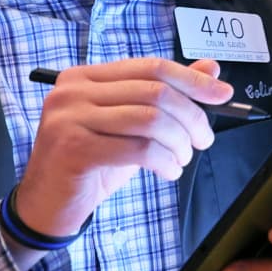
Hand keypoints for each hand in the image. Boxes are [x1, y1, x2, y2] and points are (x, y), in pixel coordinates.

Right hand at [13, 57, 230, 237]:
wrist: (48, 203)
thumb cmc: (92, 162)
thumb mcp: (131, 125)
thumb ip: (165, 96)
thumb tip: (211, 70)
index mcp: (85, 76)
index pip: (150, 67)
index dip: (192, 80)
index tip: (223, 95)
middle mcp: (73, 90)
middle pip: (154, 91)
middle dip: (191, 116)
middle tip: (204, 139)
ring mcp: (69, 118)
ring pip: (150, 119)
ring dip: (179, 142)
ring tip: (182, 159)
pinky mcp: (74, 148)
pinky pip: (138, 149)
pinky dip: (165, 161)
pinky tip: (169, 171)